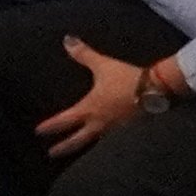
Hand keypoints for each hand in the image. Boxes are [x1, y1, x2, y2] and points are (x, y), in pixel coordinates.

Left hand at [36, 36, 153, 160]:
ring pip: (95, 143)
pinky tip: (104, 147)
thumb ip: (84, 54)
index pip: (65, 120)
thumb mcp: (103, 65)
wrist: (157, 91)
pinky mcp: (129, 132)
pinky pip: (111, 142)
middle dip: (64, 147)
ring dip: (84, 148)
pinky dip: (104, 147)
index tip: (38, 131)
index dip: (50, 126)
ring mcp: (115, 131)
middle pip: (78, 140)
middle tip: (51, 153)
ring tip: (76, 155)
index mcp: (90, 109)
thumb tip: (67, 40)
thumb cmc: (127, 79)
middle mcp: (100, 124)